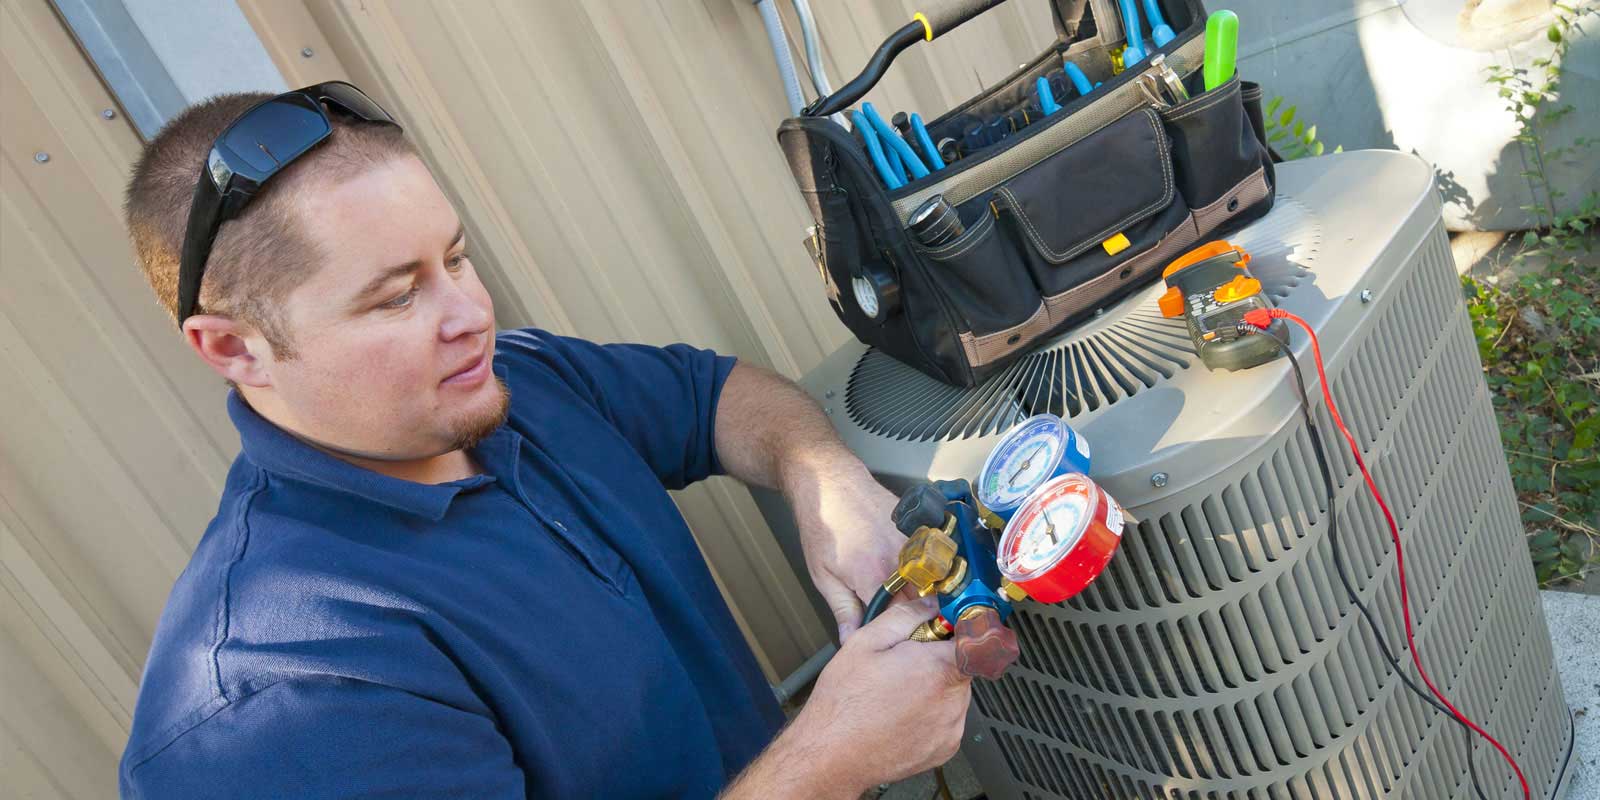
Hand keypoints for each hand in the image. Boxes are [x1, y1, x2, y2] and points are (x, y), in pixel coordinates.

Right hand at [783, 603, 972, 794]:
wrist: (832, 755)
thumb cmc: (844, 704)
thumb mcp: (866, 642)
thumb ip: (906, 616)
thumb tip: (930, 604)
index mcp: (937, 670)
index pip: (975, 639)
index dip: (961, 629)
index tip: (948, 628)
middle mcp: (951, 701)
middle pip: (962, 665)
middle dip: (938, 659)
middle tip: (905, 662)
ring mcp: (950, 728)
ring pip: (954, 693)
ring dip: (934, 686)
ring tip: (897, 691)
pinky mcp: (945, 749)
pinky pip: (947, 719)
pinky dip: (931, 712)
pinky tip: (901, 712)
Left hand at [785, 456, 916, 639]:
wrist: (830, 482)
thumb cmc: (823, 523)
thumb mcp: (822, 574)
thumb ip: (842, 610)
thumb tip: (851, 638)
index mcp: (874, 576)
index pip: (897, 622)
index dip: (896, 635)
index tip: (892, 642)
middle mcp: (900, 561)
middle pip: (921, 605)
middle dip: (916, 621)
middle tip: (904, 629)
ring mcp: (914, 544)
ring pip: (931, 584)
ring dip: (924, 597)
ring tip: (913, 605)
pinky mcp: (920, 531)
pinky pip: (931, 561)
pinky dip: (927, 573)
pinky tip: (916, 577)